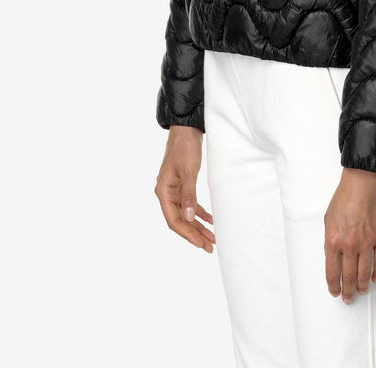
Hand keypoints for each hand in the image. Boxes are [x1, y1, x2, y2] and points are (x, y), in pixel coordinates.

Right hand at [155, 125, 215, 252]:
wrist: (186, 128)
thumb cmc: (185, 147)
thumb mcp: (188, 170)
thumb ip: (189, 194)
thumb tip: (189, 217)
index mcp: (164, 191)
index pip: (173, 220)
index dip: (187, 234)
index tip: (200, 243)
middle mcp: (167, 193)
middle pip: (180, 220)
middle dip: (195, 234)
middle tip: (210, 246)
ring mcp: (175, 189)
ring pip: (186, 214)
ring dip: (198, 226)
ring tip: (212, 238)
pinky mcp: (183, 184)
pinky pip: (191, 204)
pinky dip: (200, 213)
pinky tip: (210, 220)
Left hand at [323, 167, 375, 303]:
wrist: (365, 180)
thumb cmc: (346, 195)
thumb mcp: (328, 218)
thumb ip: (331, 239)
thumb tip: (333, 257)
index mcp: (333, 240)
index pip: (332, 272)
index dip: (333, 285)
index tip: (335, 291)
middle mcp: (349, 244)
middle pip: (348, 277)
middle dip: (347, 291)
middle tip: (348, 298)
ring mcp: (367, 242)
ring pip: (364, 273)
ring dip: (362, 286)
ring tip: (360, 292)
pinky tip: (374, 278)